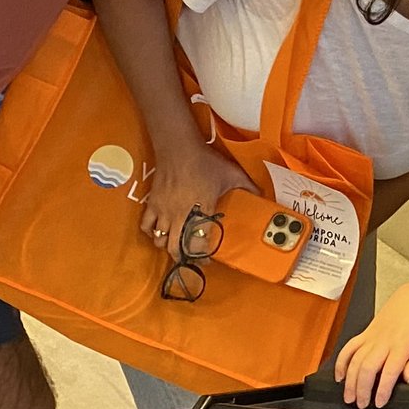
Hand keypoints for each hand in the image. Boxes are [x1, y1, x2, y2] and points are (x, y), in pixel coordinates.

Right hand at [140, 141, 256, 255]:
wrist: (179, 148)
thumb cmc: (206, 161)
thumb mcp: (232, 174)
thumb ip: (248, 186)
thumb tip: (263, 194)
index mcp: (201, 212)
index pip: (198, 244)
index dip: (202, 257)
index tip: (207, 261)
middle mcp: (180, 216)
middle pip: (176, 248)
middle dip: (184, 257)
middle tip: (191, 257)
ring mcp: (163, 210)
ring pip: (161, 240)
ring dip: (168, 246)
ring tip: (176, 245)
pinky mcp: (152, 203)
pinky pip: (146, 226)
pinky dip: (151, 233)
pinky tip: (159, 231)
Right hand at [334, 283, 408, 407]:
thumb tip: (407, 378)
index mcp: (401, 346)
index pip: (390, 371)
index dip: (383, 389)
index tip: (379, 402)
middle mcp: (383, 342)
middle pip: (367, 368)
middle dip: (362, 389)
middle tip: (361, 404)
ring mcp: (371, 337)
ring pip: (355, 360)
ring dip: (350, 381)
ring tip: (349, 397)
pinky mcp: (363, 334)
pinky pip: (348, 348)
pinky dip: (341, 363)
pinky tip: (339, 377)